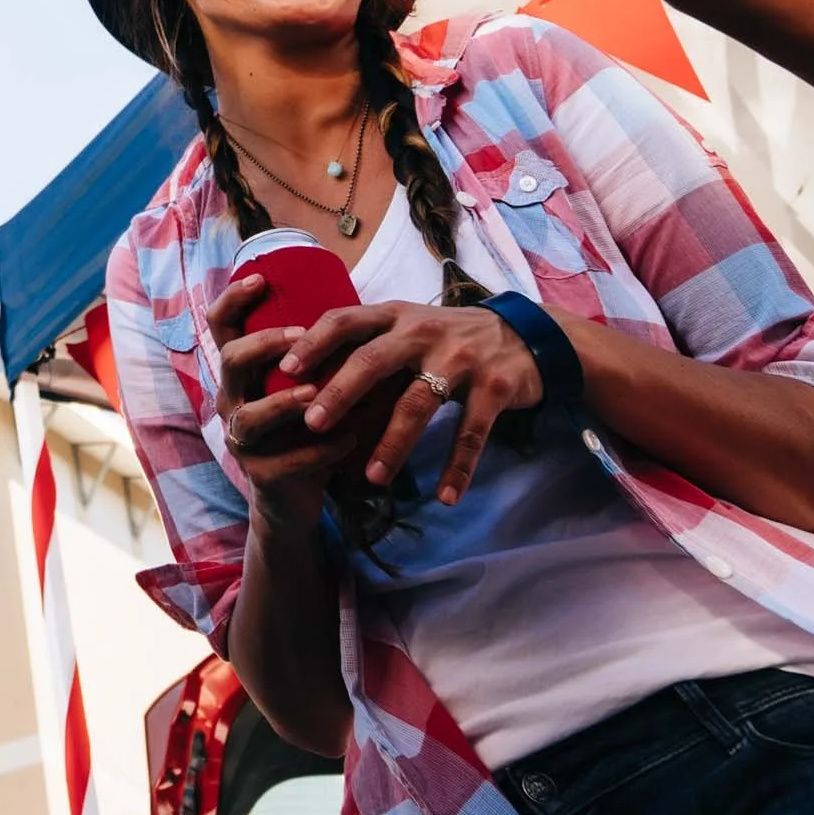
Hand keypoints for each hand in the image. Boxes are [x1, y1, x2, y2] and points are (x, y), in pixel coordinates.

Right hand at [208, 272, 354, 533]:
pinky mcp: (261, 475)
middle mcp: (231, 400)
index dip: (232, 299)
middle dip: (265, 344)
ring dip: (285, 401)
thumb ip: (310, 352)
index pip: (220, 327)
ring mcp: (241, 440)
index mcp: (240, 372)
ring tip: (317, 393)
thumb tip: (349, 304)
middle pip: (230, 360)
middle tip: (302, 335)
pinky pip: (287, 460)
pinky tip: (349, 439)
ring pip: (250, 415)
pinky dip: (321, 448)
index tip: (261, 279)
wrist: (298, 494)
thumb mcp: (301, 381)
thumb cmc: (305, 423)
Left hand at [280, 301, 542, 505]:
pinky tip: (445, 497)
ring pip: (418, 403)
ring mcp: (461, 358)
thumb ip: (370, 353)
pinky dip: (458, 467)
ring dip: (393, 444)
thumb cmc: (452, 340)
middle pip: (373, 359)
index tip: (286, 370)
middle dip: (340, 391)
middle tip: (313, 424)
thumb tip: (310, 390)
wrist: (527, 337)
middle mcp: (424, 331)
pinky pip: (471, 432)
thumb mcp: (410, 332)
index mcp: (397, 317)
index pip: (346, 318)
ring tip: (372, 480)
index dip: (315, 341)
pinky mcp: (494, 386)